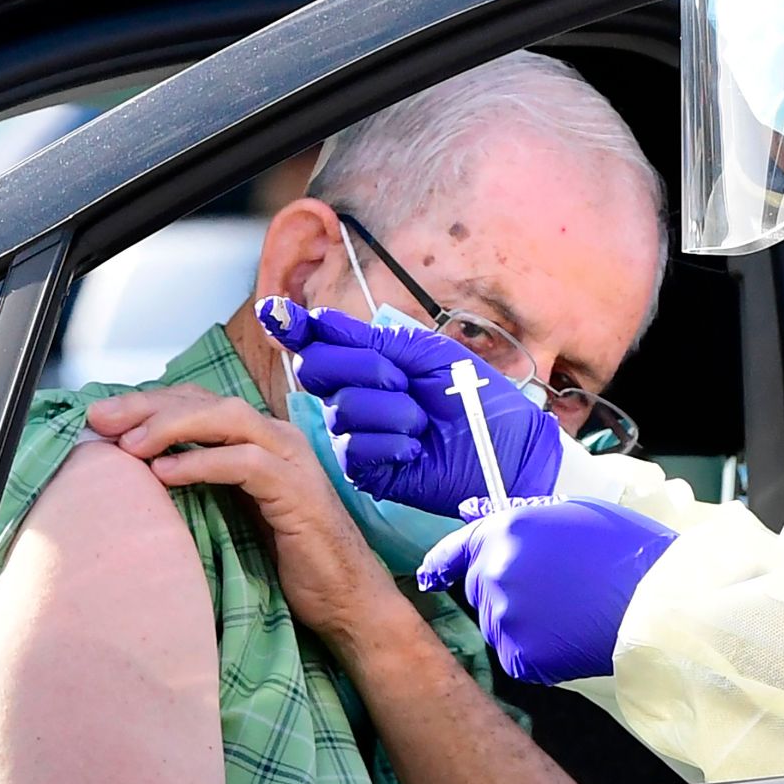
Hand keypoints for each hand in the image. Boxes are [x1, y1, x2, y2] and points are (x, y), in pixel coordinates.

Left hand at [88, 385, 408, 648]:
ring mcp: (289, 459)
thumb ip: (201, 484)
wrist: (346, 599)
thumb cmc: (287, 560)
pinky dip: (202, 462)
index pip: (196, 401)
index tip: (100, 418)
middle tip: (100, 420)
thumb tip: (137, 475)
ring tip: (128, 444)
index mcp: (258, 438)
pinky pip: (243, 462)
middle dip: (147, 406)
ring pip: (224, 419)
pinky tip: (165, 472)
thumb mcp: (234, 513)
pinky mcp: (296, 489)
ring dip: (171, 426)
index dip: (147, 403)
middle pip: (204, 401)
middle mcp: (276, 437)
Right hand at [258, 297, 564, 516]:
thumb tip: (317, 318)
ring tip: (423, 423)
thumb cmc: (477, 399)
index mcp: (371, 364)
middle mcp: (357, 396)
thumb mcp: (428, 355)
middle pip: (316, 370)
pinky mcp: (366, 472)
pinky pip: (353, 448)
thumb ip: (372, 340)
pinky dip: (390, 443)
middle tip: (403, 380)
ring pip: (342, 409)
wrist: (509, 451)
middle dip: (363, 367)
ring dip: (391, 410)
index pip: (320, 343)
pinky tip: (415, 449)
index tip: (274, 311)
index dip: (295, 327)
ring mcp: (358, 434)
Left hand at [416, 498, 677, 684]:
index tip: (430, 575)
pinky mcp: (522, 656)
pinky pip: (517, 655)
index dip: (442, 563)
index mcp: (506, 531)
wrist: (661, 602)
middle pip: (479, 588)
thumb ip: (522, 520)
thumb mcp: (573, 513)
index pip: (457, 549)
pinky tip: (571, 636)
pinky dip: (538, 652)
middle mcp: (495, 572)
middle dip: (505, 589)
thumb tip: (482, 521)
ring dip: (522, 621)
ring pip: (498, 624)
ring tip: (571, 612)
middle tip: (556, 590)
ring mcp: (506, 617)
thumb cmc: (627, 551)